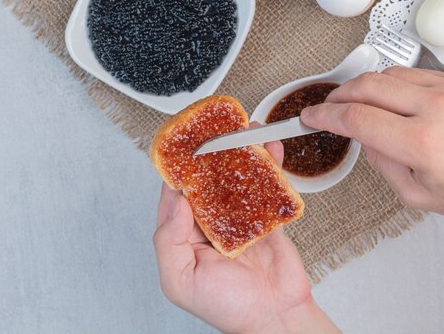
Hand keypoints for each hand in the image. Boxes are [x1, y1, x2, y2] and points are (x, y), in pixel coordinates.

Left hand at [153, 133, 339, 333]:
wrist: (275, 316)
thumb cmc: (227, 307)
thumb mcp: (180, 280)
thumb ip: (169, 241)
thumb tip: (176, 201)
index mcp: (184, 236)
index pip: (175, 194)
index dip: (177, 169)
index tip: (182, 143)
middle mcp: (210, 224)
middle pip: (208, 180)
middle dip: (212, 153)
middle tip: (217, 128)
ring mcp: (239, 219)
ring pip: (238, 179)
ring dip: (242, 154)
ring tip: (244, 130)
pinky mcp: (266, 218)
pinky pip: (267, 187)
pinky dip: (270, 167)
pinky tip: (270, 149)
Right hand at [301, 68, 443, 267]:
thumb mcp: (418, 197)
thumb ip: (381, 164)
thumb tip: (362, 136)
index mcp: (422, 144)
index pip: (357, 119)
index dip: (326, 116)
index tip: (311, 116)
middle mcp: (435, 108)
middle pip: (367, 86)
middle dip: (338, 94)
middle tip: (327, 106)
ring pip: (389, 75)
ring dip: (364, 87)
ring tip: (356, 102)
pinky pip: (414, 74)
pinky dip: (393, 84)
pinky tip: (391, 98)